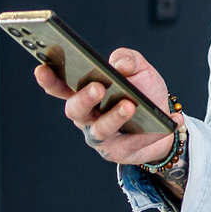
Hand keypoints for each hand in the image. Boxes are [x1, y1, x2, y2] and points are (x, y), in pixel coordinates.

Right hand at [34, 48, 173, 165]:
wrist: (164, 123)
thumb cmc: (143, 93)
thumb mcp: (140, 69)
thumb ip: (129, 60)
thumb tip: (119, 63)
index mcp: (85, 93)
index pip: (61, 87)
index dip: (49, 79)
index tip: (42, 68)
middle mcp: (88, 117)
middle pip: (75, 110)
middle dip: (84, 98)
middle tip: (97, 87)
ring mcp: (102, 136)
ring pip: (101, 129)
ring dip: (114, 117)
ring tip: (130, 106)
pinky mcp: (120, 152)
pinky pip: (131, 144)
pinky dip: (149, 132)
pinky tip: (168, 121)